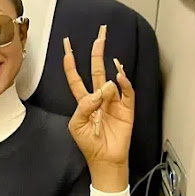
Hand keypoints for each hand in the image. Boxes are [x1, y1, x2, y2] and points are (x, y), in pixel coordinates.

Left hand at [63, 25, 134, 189]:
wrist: (105, 159)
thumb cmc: (89, 144)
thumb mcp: (77, 125)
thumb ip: (84, 105)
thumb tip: (101, 90)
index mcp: (84, 102)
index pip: (76, 79)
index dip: (71, 64)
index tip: (67, 48)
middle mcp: (99, 98)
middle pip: (96, 70)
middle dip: (97, 52)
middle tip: (100, 36)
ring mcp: (113, 102)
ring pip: (110, 81)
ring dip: (107, 82)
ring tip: (105, 93)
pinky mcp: (127, 108)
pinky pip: (127, 90)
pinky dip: (124, 82)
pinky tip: (119, 76)